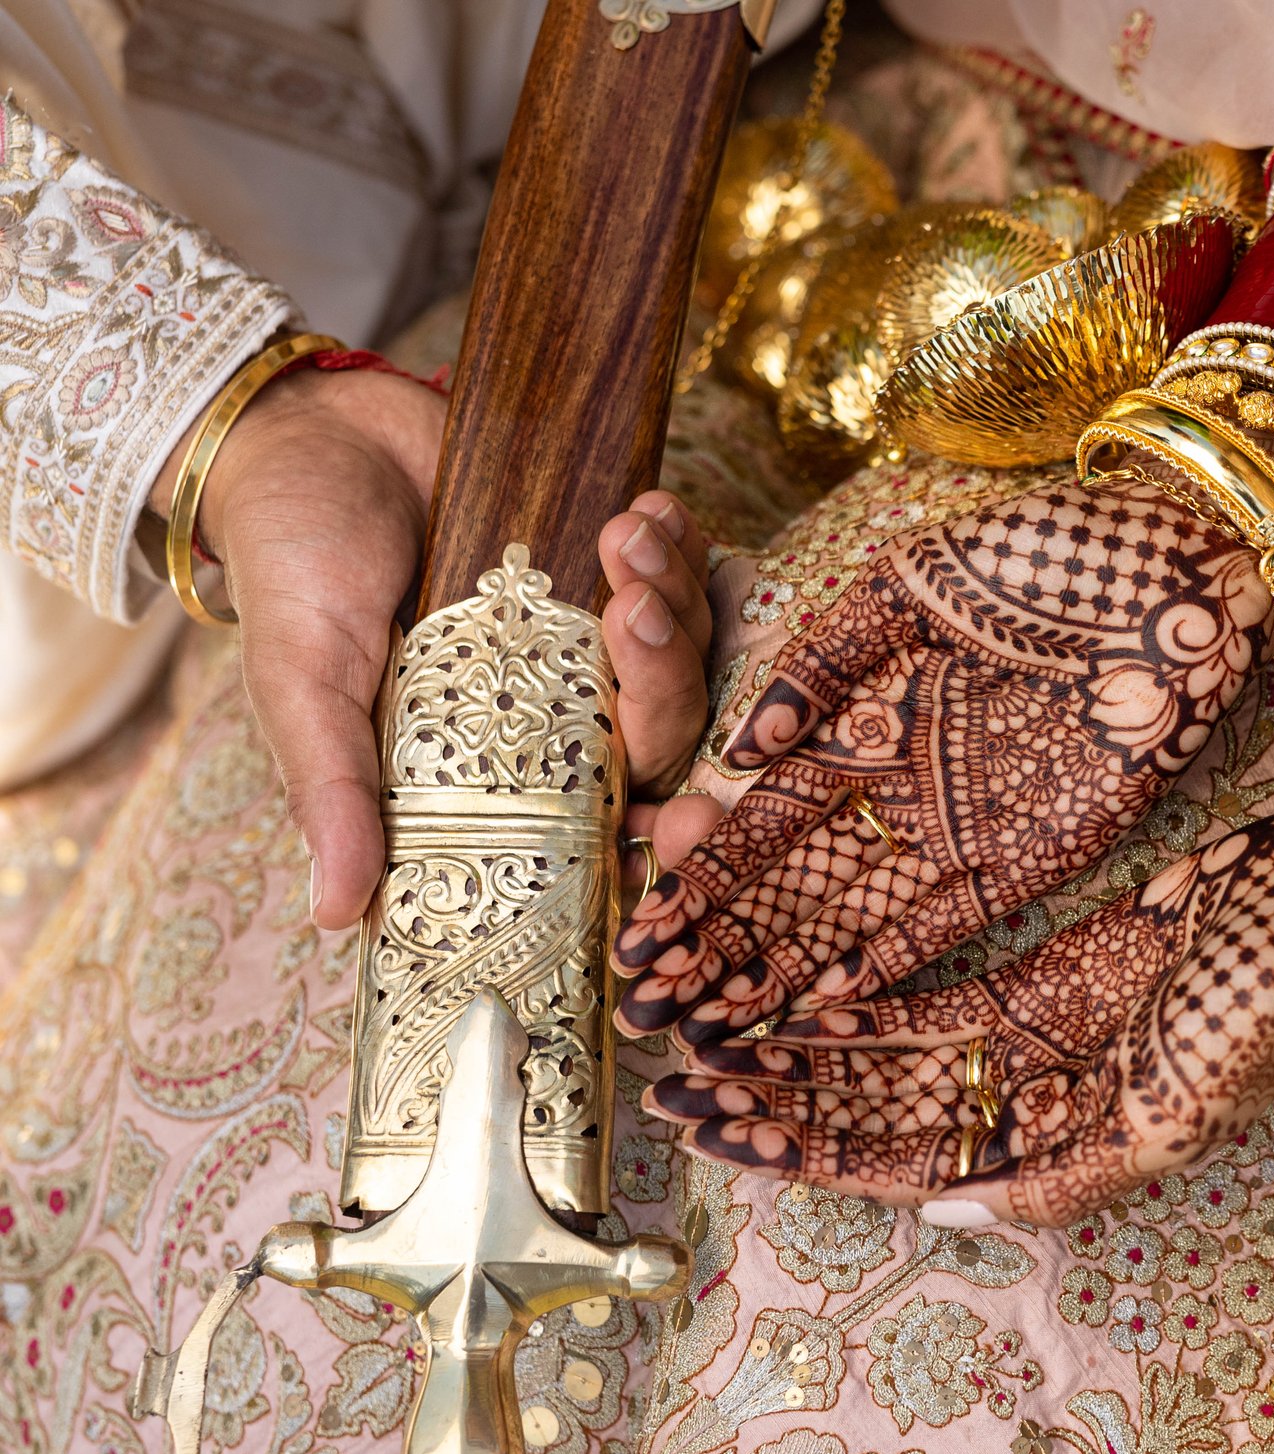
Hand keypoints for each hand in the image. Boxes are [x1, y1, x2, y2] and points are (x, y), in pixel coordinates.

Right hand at [156, 366, 717, 929]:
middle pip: (662, 733)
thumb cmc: (295, 565)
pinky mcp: (605, 564)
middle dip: (665, 678)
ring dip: (672, 594)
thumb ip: (332, 789)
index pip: (597, 828)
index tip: (690, 824)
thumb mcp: (301, 680)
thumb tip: (334, 915)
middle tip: (630, 609)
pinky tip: (650, 506)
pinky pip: (679, 571)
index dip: (656, 838)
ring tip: (627, 532)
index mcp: (491, 768)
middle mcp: (552, 713)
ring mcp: (586, 637)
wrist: (312, 431)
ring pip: (684, 651)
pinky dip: (679, 541)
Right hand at [610, 479, 1273, 1046]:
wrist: (1182, 572)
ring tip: (717, 1013)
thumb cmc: (1049, 554)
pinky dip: (892, 958)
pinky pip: (952, 922)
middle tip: (653, 993)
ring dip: (791, 961)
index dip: (707, 864)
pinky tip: (829, 997)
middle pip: (803, 875)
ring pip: (862, 909)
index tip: (644, 917)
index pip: (771, 807)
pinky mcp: (1037, 854)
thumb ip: (825, 659)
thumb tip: (739, 747)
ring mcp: (969, 824)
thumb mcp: (912, 585)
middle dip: (729, 936)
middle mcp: (911, 783)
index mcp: (876, 712)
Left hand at [642, 809, 1273, 1226]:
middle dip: (778, 1106)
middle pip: (877, 1110)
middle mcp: (1035, 1092)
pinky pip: (940, 994)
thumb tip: (941, 1218)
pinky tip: (799, 999)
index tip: (717, 1135)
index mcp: (1059, 1138)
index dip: (806, 1150)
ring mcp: (1039, 1026)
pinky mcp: (1051, 962)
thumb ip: (1062, 1178)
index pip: (901, 1159)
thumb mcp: (1171, 1121)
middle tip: (674, 1087)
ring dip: (804, 1058)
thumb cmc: (1266, 1018)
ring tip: (709, 1047)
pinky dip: (870, 1001)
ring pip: (894, 1055)